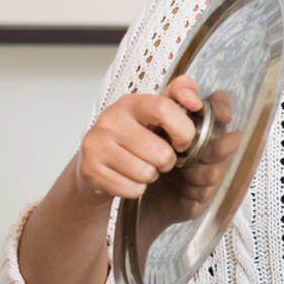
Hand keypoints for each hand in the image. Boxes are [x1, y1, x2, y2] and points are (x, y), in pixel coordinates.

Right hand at [74, 76, 201, 201]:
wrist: (99, 160)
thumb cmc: (137, 135)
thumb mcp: (160, 110)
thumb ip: (182, 94)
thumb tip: (194, 102)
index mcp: (132, 103)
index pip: (164, 109)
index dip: (183, 131)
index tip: (183, 142)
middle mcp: (110, 120)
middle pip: (160, 152)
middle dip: (167, 161)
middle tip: (158, 157)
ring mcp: (95, 144)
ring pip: (146, 173)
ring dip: (151, 175)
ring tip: (142, 165)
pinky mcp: (89, 169)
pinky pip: (132, 189)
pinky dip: (137, 189)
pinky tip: (128, 177)